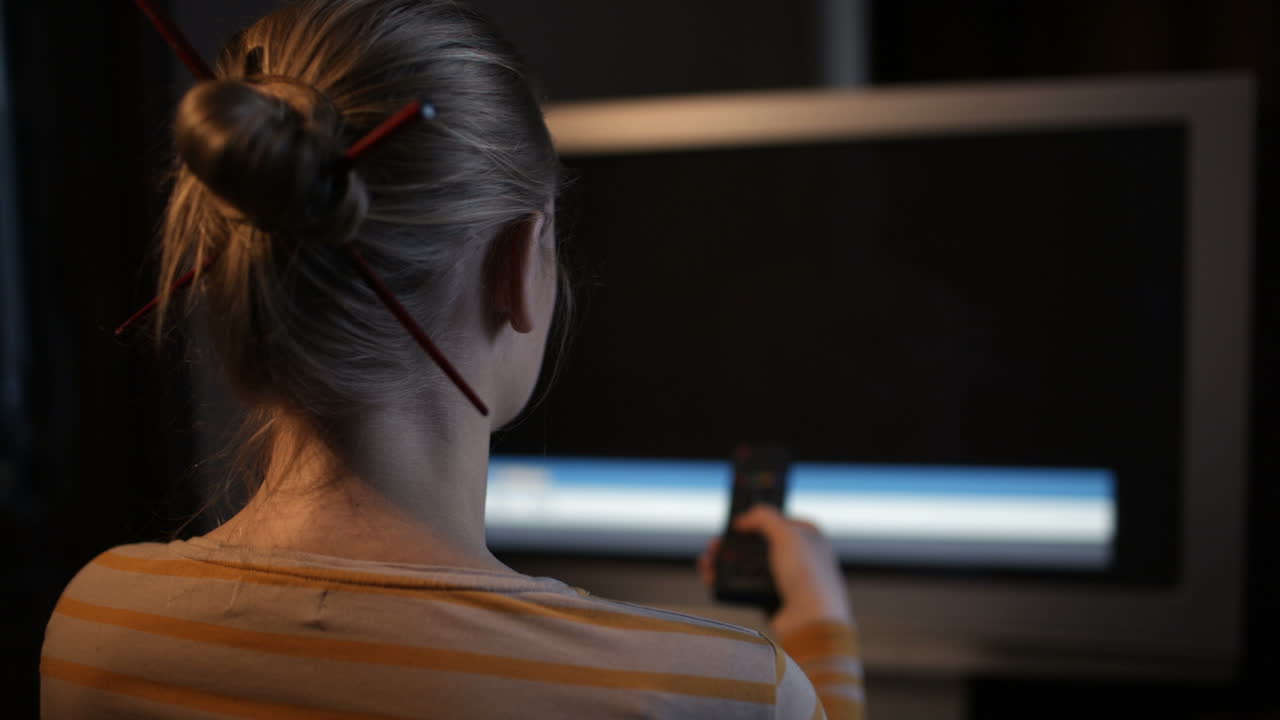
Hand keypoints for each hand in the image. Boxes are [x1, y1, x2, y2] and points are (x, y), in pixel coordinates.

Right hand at [699, 505, 853, 637]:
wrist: (811, 621)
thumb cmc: (807, 576)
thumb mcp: (786, 533)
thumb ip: (763, 517)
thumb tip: (744, 518)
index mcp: (809, 537)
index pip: (781, 521)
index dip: (758, 519)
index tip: (738, 521)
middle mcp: (800, 557)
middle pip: (760, 544)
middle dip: (734, 543)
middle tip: (715, 543)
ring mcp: (787, 580)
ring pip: (750, 566)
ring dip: (726, 562)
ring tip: (706, 560)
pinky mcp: (775, 599)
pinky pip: (747, 586)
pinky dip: (729, 582)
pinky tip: (712, 577)